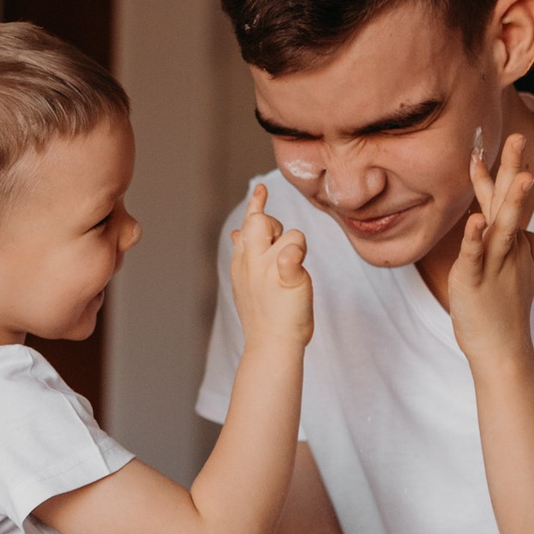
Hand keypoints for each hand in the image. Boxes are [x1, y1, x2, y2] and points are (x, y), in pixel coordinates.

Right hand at [228, 186, 312, 350]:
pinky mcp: (288, 279)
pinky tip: (292, 263)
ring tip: (293, 273)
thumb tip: (236, 232)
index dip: (255, 205)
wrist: (271, 344)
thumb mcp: (245, 280)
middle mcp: (252, 261)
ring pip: (290, 234)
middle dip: (276, 225)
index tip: (261, 189)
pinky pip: (290, 256)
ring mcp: (268, 270)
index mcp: (242, 261)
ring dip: (298, 246)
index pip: (248, 224)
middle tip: (282, 248)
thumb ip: (243, 253)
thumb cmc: (263, 315)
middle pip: (262, 221)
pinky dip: (292, 255)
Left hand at [447, 131, 533, 362]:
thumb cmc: (506, 312)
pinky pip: (476, 257)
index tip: (501, 142)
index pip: (506, 202)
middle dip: (514, 170)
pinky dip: (474, 239)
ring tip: (519, 175)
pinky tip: (475, 221)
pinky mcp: (475, 283)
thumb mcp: (520, 274)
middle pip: (511, 204)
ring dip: (511, 201)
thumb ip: (523, 249)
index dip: (502, 174)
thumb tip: (528, 230)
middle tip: (518, 138)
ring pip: (503, 228)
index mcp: (512, 245)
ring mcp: (494, 266)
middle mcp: (507, 250)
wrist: (503, 350)